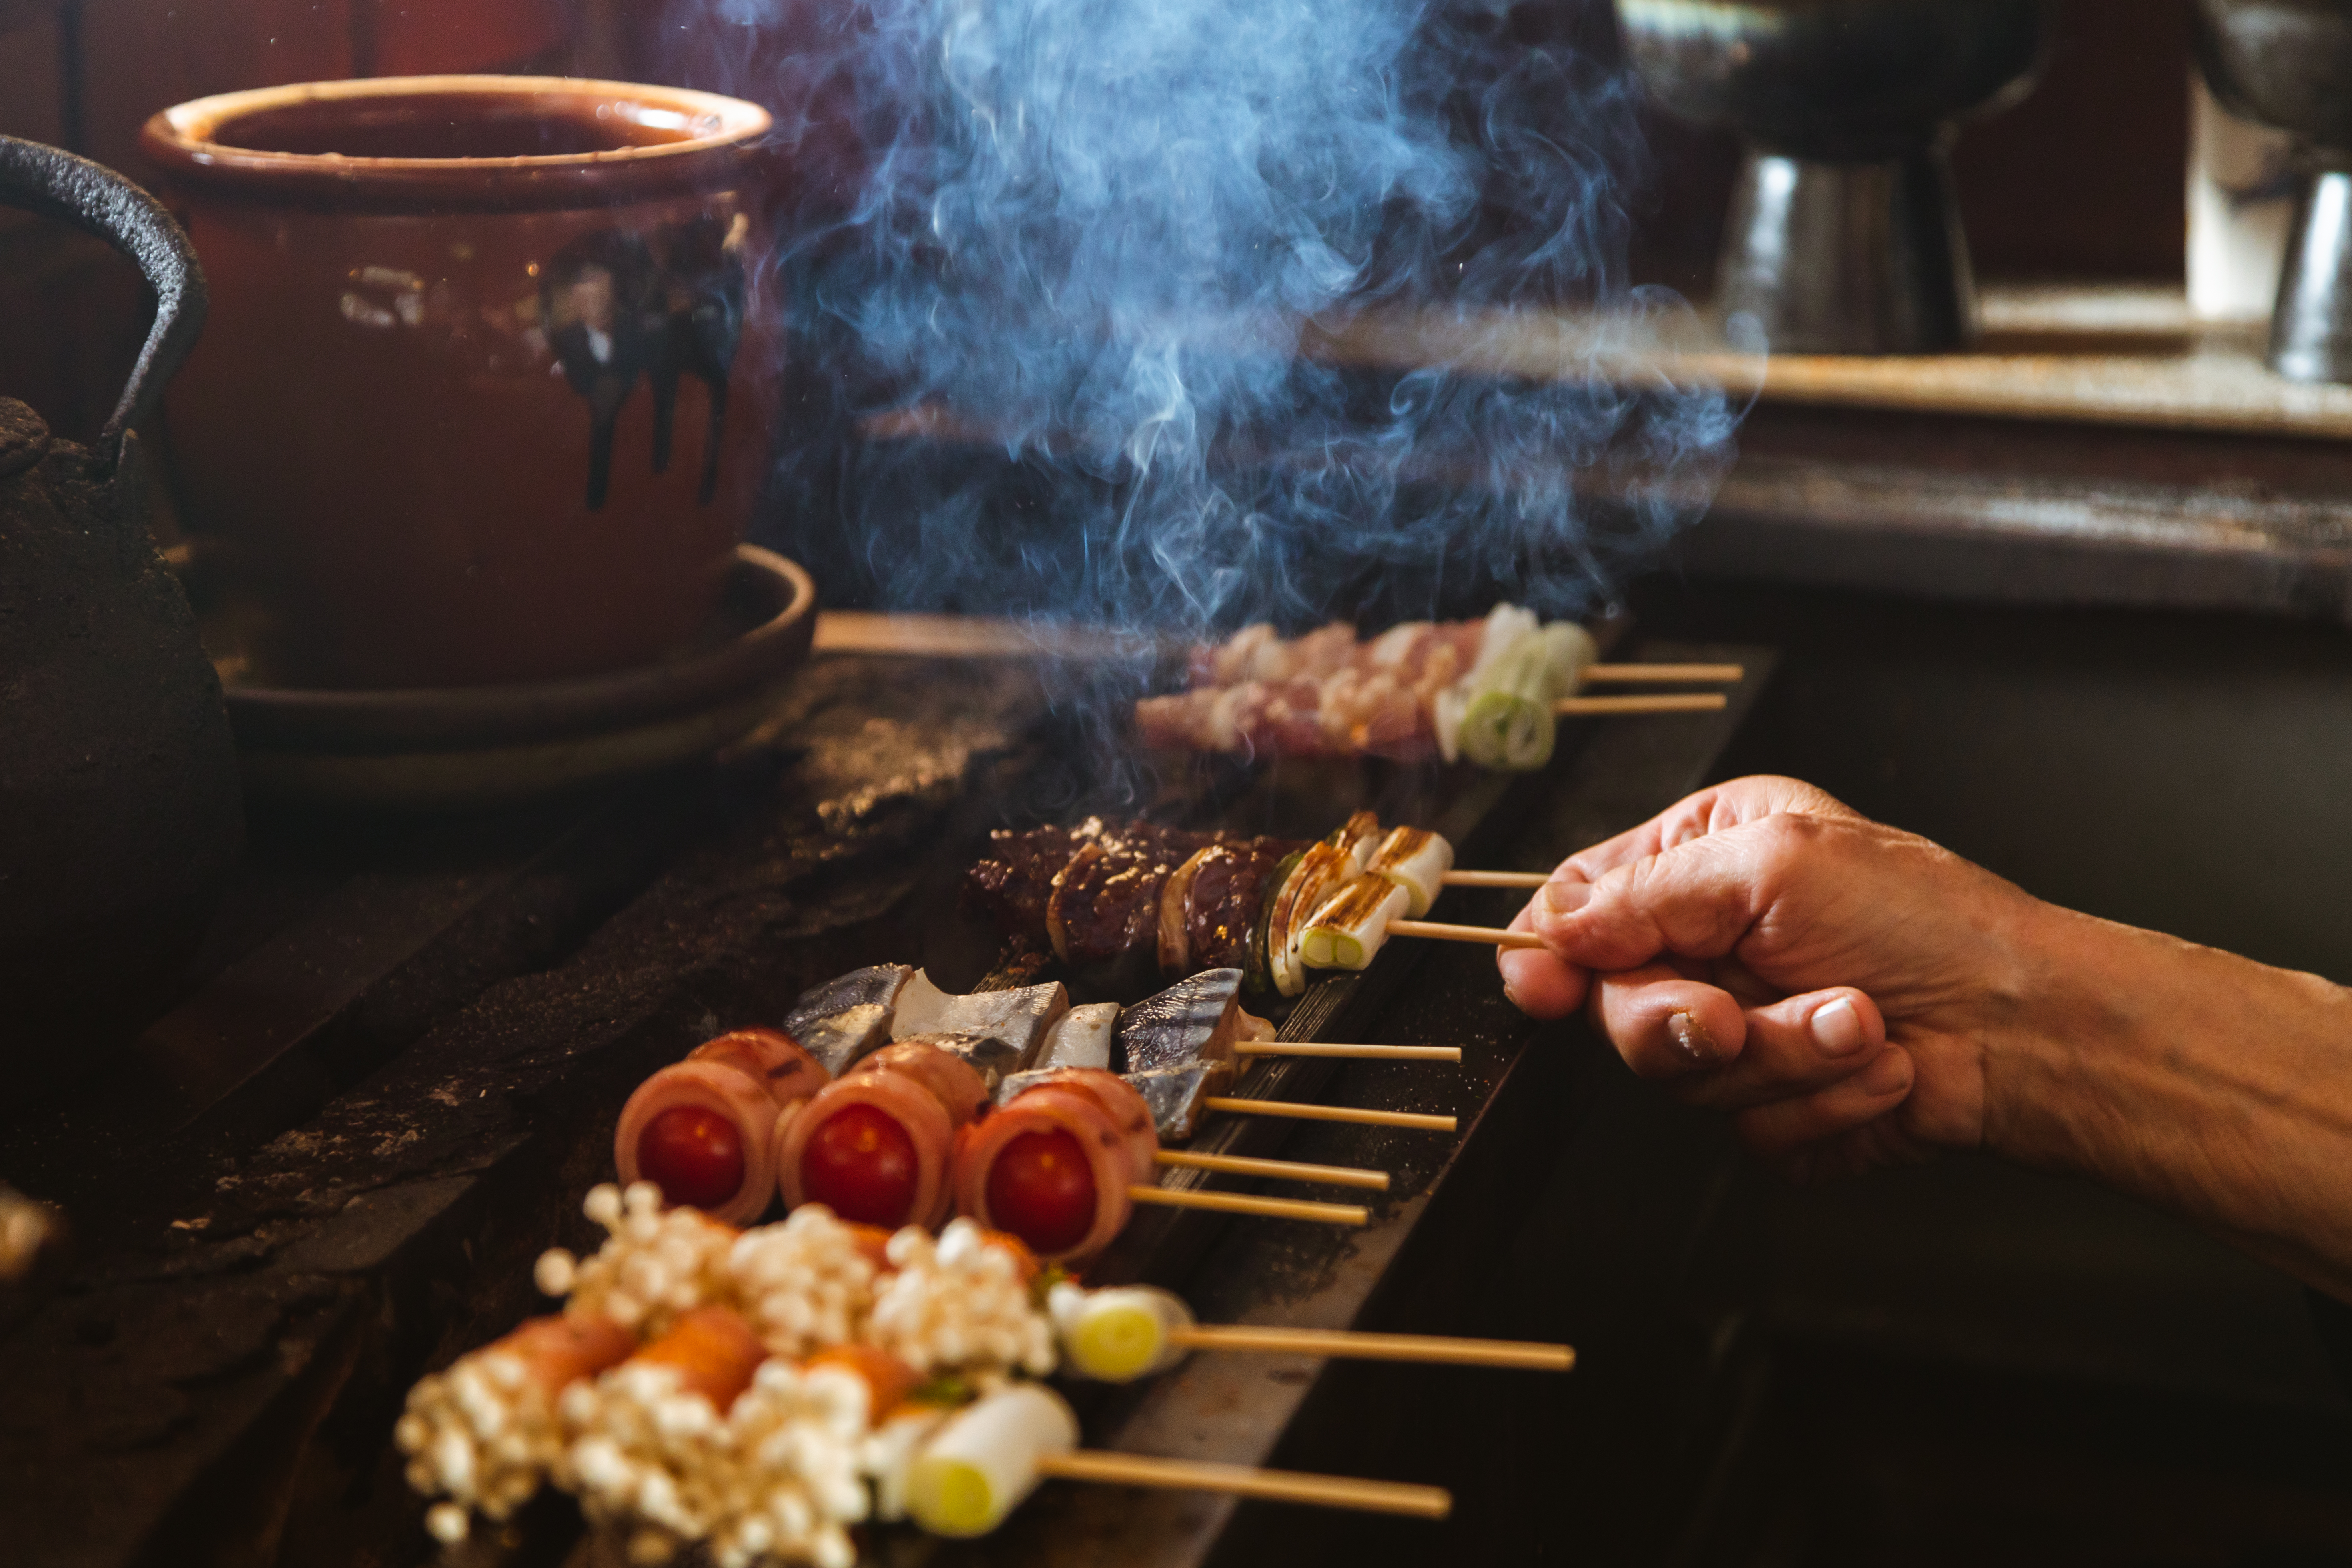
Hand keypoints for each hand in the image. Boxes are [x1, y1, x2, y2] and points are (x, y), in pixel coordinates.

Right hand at [1498, 776, 2038, 1180]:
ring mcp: (1745, 1029)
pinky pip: (1749, 1130)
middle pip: (1616, 1007)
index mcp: (1704, 860)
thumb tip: (1556, 928)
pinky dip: (1816, 1104)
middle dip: (1679, 1021)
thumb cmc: (1927, 918)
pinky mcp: (1780, 1103)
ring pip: (1684, 1077)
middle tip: (1732, 1016)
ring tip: (1859, 1025)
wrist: (2031, 1026)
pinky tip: (1877, 1071)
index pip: (1580, 908)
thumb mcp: (1773, 863)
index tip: (1545, 992)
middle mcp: (1714, 942)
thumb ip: (1645, 895)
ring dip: (1779, 1058)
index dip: (1550, 956)